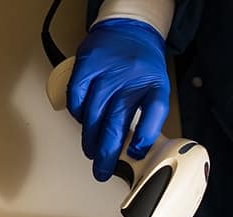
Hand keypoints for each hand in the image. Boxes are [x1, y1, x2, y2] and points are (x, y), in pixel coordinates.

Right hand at [68, 18, 170, 181]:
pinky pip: (76, 99)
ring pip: (93, 115)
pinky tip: (83, 121)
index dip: (144, 136)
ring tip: (92, 151)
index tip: (135, 153)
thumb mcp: (156, 88)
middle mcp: (130, 78)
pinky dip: (77, 115)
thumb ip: (148, 117)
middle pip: (116, 123)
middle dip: (107, 154)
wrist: (128, 28)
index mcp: (153, 84)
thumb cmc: (141, 65)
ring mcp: (106, 72)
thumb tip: (136, 152)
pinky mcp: (86, 66)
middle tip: (102, 171)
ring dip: (91, 140)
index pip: (154, 111)